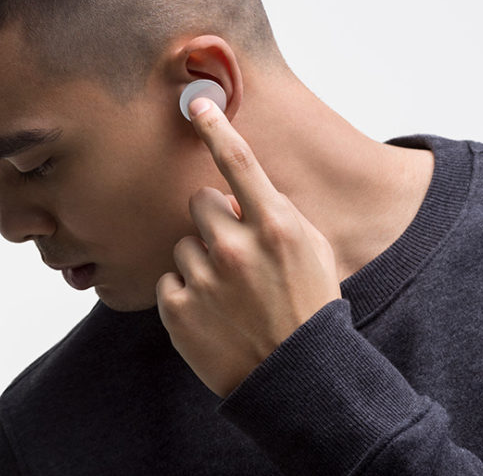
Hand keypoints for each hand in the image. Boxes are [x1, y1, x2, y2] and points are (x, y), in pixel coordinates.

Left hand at [156, 98, 341, 397]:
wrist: (296, 379)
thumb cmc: (309, 308)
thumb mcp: (312, 250)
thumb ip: (275, 213)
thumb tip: (235, 195)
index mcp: (275, 226)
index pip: (239, 163)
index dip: (216, 127)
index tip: (197, 103)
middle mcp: (236, 247)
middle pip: (200, 202)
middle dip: (214, 219)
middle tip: (236, 252)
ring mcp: (204, 278)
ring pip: (183, 243)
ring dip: (201, 259)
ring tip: (229, 293)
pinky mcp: (177, 308)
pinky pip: (170, 279)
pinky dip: (186, 293)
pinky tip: (213, 313)